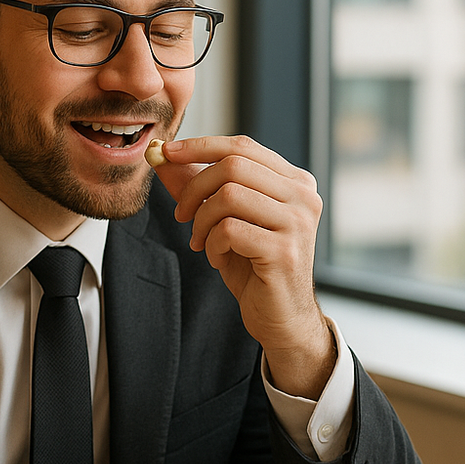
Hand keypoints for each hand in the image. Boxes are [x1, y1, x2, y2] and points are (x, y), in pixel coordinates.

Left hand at [151, 136, 335, 397]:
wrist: (280, 317)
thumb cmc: (254, 267)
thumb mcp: (223, 220)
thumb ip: (198, 186)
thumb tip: (161, 157)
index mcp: (294, 182)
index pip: (242, 146)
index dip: (200, 146)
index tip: (166, 153)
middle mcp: (303, 196)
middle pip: (233, 166)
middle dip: (194, 188)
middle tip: (181, 215)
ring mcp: (297, 223)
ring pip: (228, 195)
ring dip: (201, 221)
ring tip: (201, 241)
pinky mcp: (284, 251)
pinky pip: (229, 230)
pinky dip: (212, 244)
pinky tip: (217, 258)